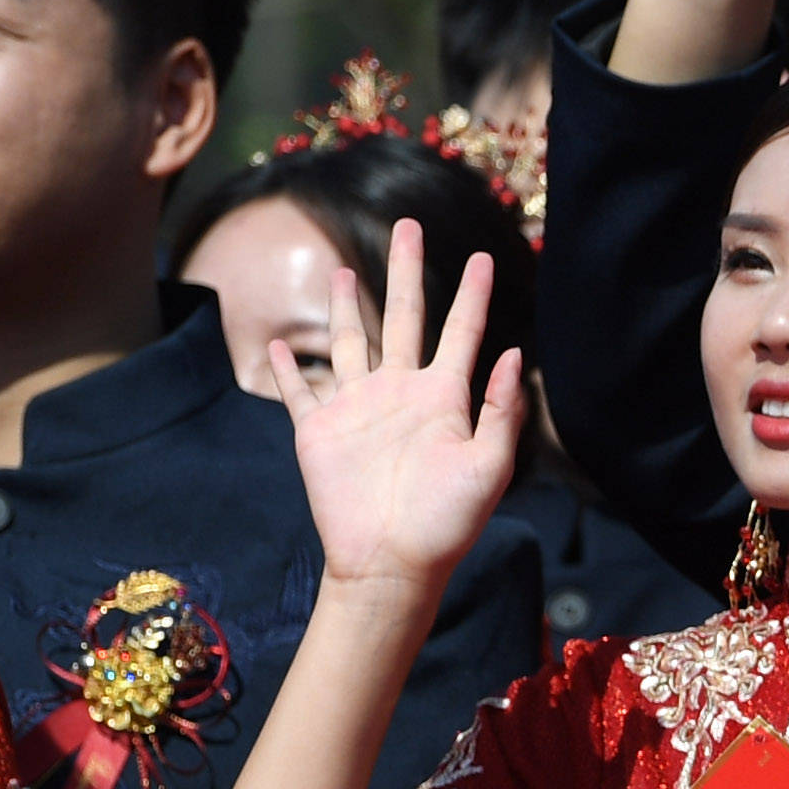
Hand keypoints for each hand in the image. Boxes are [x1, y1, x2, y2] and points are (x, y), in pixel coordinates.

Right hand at [292, 221, 525, 591]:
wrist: (393, 563)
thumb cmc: (447, 523)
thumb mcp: (490, 467)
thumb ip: (501, 412)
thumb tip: (515, 354)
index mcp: (445, 397)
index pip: (462, 331)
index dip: (472, 294)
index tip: (483, 256)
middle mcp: (401, 393)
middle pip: (404, 316)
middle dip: (405, 271)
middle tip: (405, 226)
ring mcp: (357, 408)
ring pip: (351, 342)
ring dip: (349, 307)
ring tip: (346, 272)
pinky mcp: (318, 431)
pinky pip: (299, 391)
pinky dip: (285, 368)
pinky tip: (274, 345)